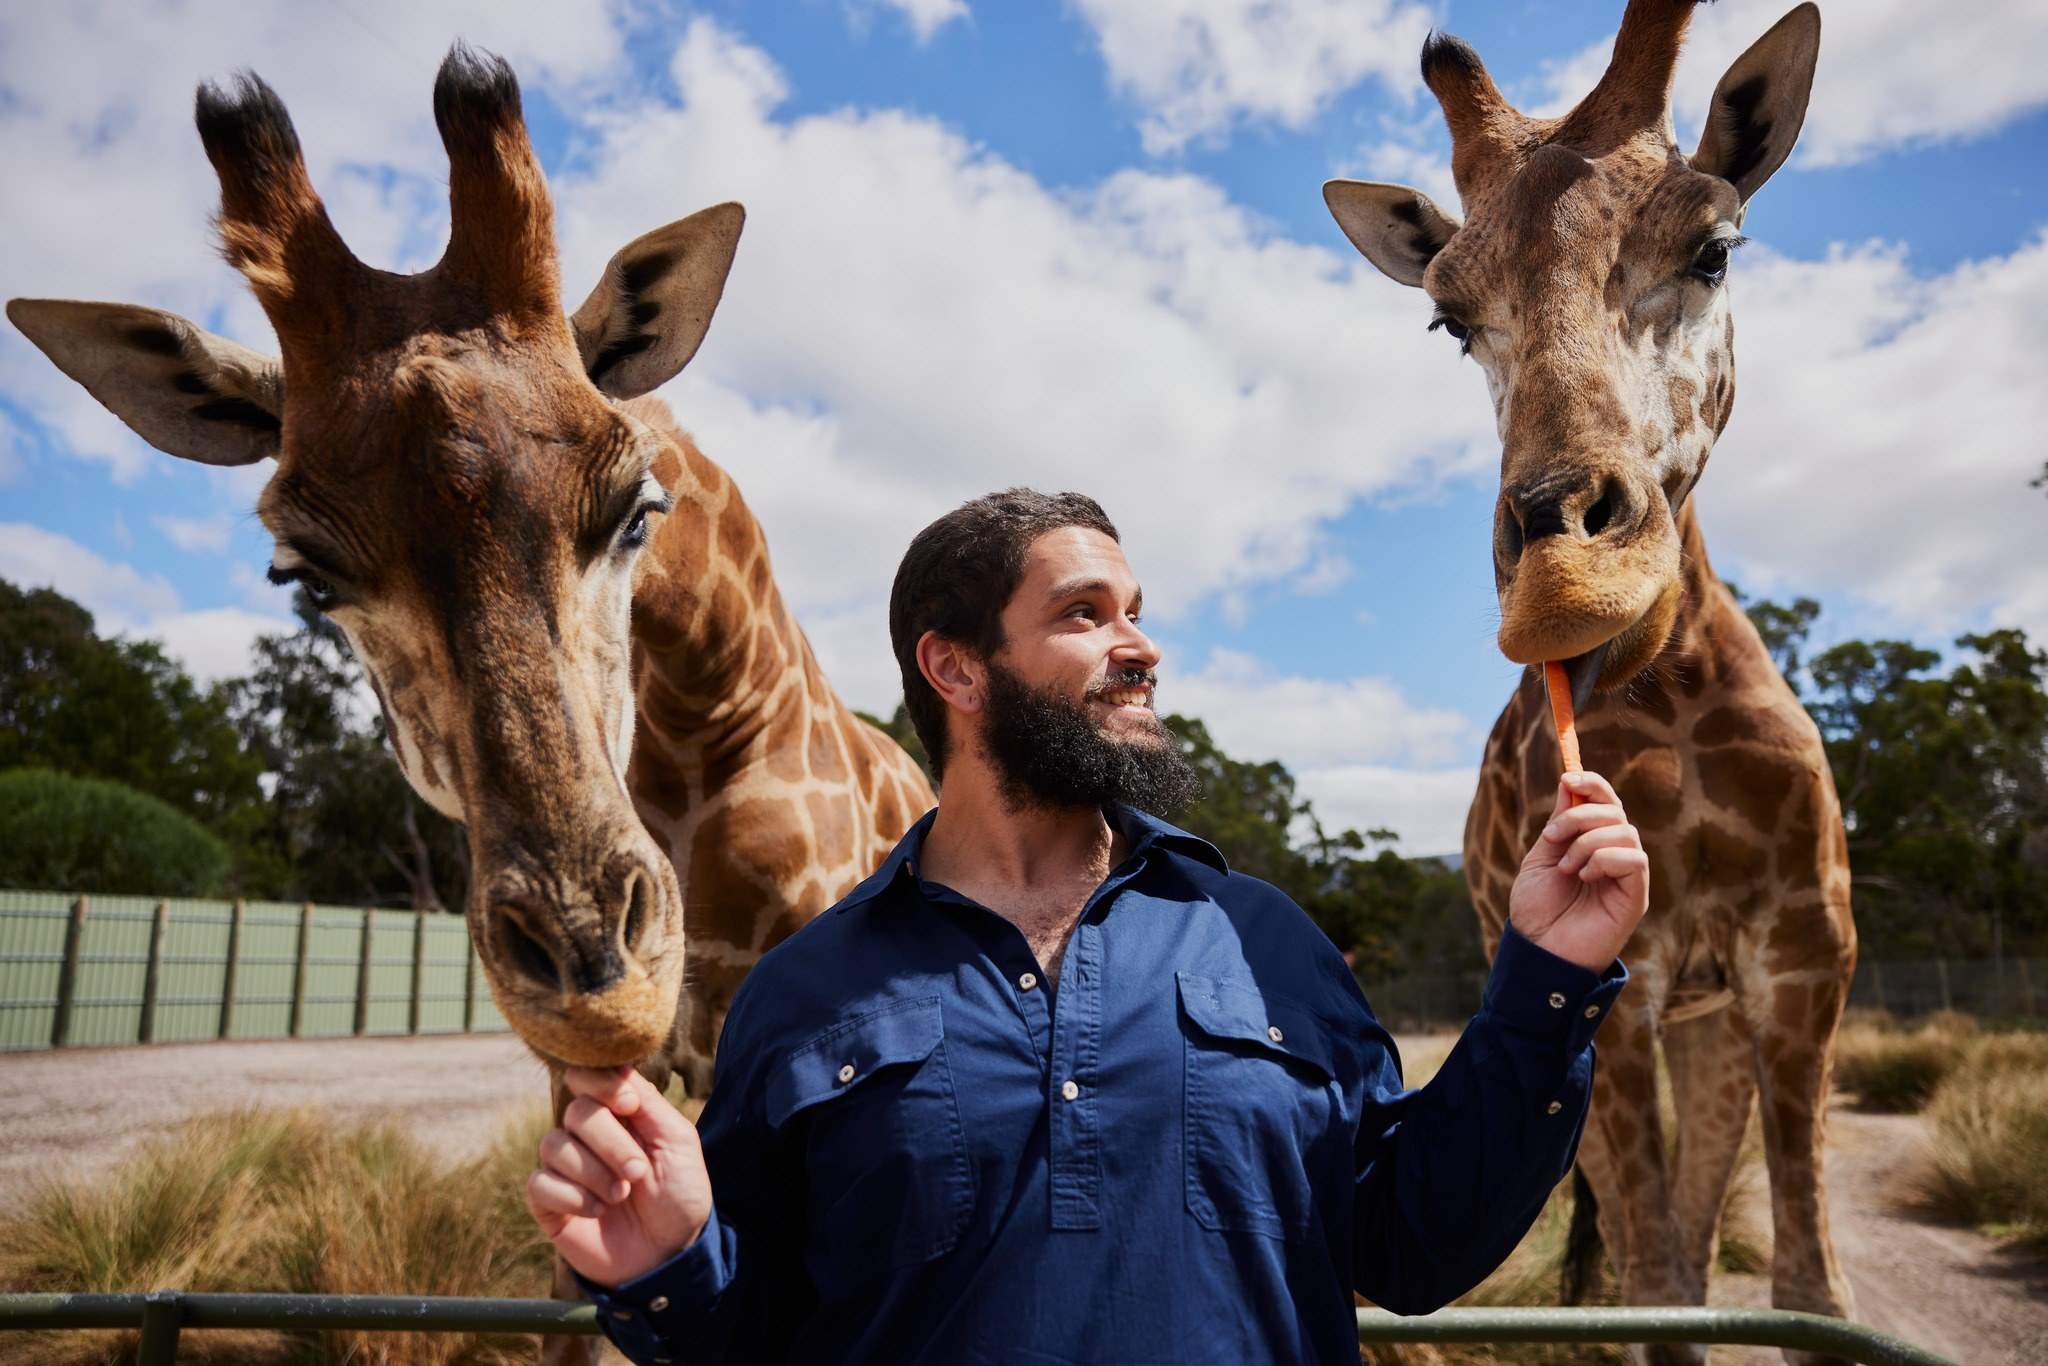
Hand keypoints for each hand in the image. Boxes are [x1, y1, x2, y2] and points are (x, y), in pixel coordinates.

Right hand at [526, 1066, 713, 1288]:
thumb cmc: (679, 1194)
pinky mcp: (548, 1202)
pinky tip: (598, 1212)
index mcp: (618, 1113)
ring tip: (621, 1196)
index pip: (588, 1077)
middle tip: (637, 1172)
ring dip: (593, 1173)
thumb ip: (648, 1102)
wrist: (670, 1254)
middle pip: (576, 1112)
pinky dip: (572, 1198)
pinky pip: (539, 1183)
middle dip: (611, 1143)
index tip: (629, 1106)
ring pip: (553, 1145)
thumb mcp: (677, 1141)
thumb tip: (618, 1068)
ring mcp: (565, 1167)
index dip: (601, 1084)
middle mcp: (586, 1134)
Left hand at [1508, 770, 1649, 971]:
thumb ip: (1559, 823)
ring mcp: (1627, 875)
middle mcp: (1614, 854)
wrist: (1538, 949)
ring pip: (1625, 832)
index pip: (1606, 802)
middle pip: (1616, 811)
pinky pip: (1634, 859)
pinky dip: (1605, 859)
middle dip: (1581, 814)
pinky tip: (1585, 876)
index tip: (1569, 778)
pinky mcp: (1636, 895)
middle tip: (1553, 836)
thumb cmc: (1537, 908)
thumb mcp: (1541, 857)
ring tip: (1567, 867)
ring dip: (1588, 841)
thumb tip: (1570, 781)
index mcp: (1592, 842)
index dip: (1593, 784)